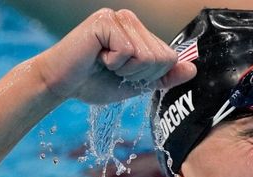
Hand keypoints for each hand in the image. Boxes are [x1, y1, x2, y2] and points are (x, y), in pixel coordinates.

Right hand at [34, 8, 196, 103]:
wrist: (60, 84)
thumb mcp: (136, 84)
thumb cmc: (93, 82)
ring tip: (105, 63)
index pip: (169, 57)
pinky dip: (114, 63)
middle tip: (113, 70)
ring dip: (126, 70)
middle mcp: (130, 19)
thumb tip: (192, 70)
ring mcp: (117, 17)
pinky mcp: (105, 21)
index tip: (125, 74)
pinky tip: (97, 57)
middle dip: (139, 74)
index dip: (151, 76)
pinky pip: (128, 51)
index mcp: (139, 31)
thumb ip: (164, 76)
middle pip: (161, 57)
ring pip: (147, 55)